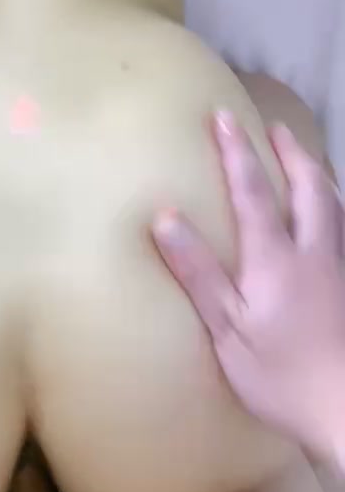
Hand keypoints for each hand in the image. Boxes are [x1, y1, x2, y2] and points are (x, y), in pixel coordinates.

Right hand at [152, 113, 344, 463]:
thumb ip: (199, 272)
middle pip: (309, 188)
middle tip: (273, 127)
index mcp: (276, 259)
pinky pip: (344, 230)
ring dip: (317, 174)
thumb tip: (165, 217)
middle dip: (289, 153)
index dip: (236, 151)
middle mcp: (313, 253)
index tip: (223, 116)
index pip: (253, 191)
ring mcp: (338, 270)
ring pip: (334, 206)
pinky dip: (334, 208)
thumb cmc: (279, 376)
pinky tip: (330, 219)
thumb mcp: (227, 329)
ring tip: (305, 159)